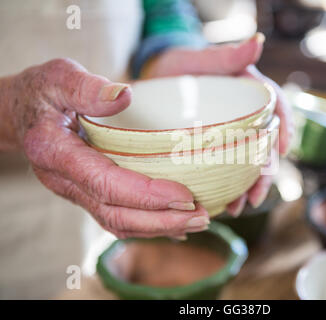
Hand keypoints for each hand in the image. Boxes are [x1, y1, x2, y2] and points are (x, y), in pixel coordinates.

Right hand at [0, 58, 209, 238]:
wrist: (23, 112)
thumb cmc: (43, 92)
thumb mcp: (58, 77)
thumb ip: (86, 87)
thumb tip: (124, 95)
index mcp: (56, 153)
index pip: (105, 182)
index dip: (146, 194)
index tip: (184, 196)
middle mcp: (64, 181)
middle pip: (115, 213)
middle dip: (161, 221)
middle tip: (201, 218)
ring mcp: (75, 191)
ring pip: (117, 222)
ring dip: (159, 228)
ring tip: (196, 223)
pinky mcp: (87, 193)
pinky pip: (116, 217)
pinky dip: (147, 225)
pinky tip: (174, 225)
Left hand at [142, 33, 292, 215]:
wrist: (156, 78)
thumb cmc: (182, 65)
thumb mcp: (203, 59)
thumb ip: (229, 55)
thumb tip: (258, 41)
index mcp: (250, 94)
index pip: (277, 109)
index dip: (284, 130)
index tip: (282, 150)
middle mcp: (244, 117)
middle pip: (264, 148)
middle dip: (263, 175)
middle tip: (254, 197)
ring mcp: (230, 135)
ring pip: (246, 165)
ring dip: (245, 189)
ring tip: (236, 209)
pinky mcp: (213, 149)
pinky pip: (225, 170)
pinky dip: (225, 188)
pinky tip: (220, 204)